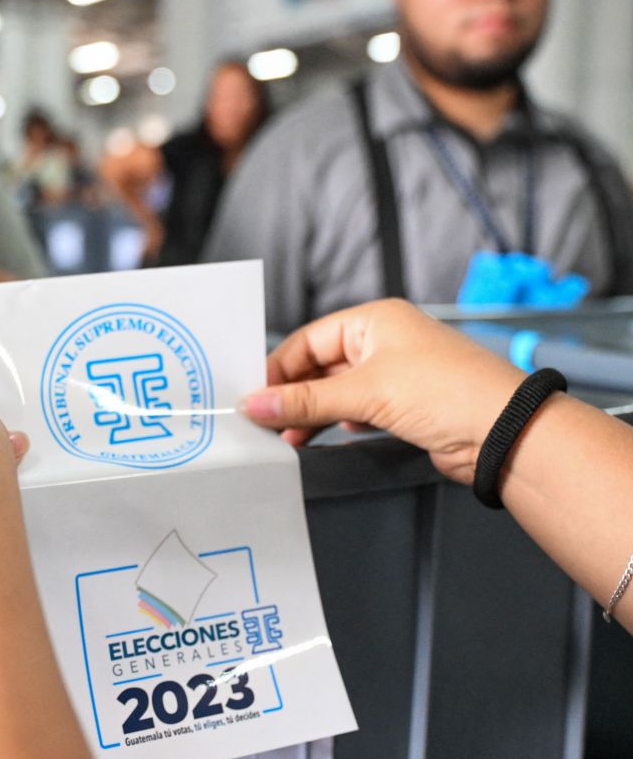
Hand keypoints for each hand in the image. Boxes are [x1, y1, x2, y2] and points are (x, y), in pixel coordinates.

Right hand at [243, 299, 524, 484]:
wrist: (506, 433)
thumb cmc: (447, 392)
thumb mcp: (365, 392)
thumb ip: (305, 401)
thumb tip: (256, 404)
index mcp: (375, 320)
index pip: (308, 340)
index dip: (278, 369)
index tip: (254, 397)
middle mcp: (384, 342)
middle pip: (319, 366)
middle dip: (291, 395)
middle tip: (264, 421)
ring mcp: (394, 376)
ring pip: (335, 392)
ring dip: (310, 414)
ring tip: (286, 438)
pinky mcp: (403, 407)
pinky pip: (354, 411)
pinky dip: (334, 424)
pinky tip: (319, 437)